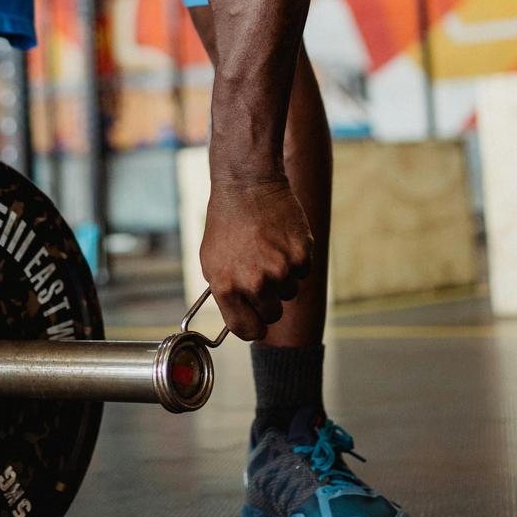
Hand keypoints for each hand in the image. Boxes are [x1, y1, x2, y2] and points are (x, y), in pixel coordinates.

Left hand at [199, 177, 313, 340]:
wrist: (247, 186)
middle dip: (269, 301)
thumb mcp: (212, 262)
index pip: (247, 330)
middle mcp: (254, 282)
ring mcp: (280, 269)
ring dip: (283, 279)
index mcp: (227, 287)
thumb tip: (241, 319)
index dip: (253, 327)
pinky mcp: (301, 254)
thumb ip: (226, 293)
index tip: (256, 322)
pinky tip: (281, 241)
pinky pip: (303, 272)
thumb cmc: (226, 224)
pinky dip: (296, 261)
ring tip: (268, 251)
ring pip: (290, 293)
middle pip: (273, 315)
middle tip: (263, 278)